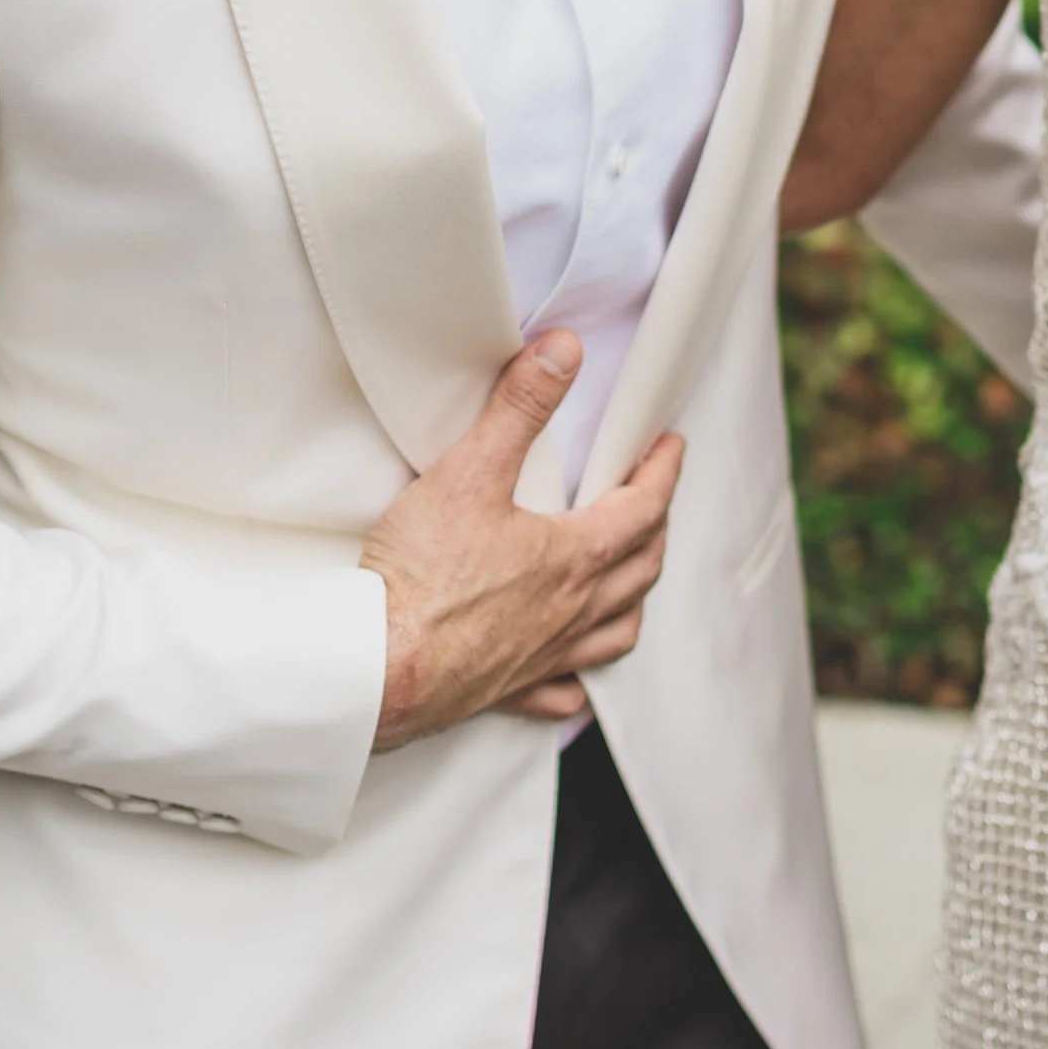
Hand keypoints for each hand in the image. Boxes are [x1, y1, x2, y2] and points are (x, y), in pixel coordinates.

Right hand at [360, 333, 682, 748]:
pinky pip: (562, 691)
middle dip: (654, 526)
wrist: (379, 667)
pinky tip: (574, 678)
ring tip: (630, 579)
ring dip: (634, 598)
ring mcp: (545, 655)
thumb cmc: (420, 583)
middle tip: (652, 499)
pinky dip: (578, 680)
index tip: (668, 448)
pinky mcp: (509, 689)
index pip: (643, 507)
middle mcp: (571, 610)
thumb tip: (561, 357)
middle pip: (641, 566)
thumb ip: (519, 408)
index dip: (661, 472)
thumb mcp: (470, 471)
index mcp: (573, 557)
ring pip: (617, 630)